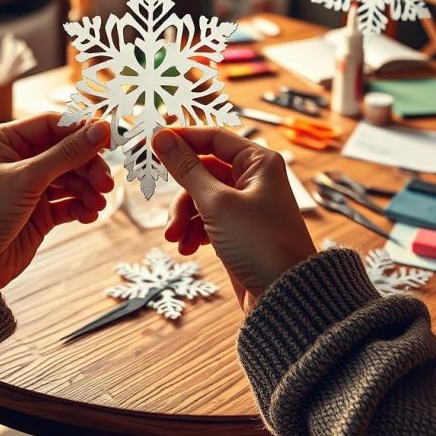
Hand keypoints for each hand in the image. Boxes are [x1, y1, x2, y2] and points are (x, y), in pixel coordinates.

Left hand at [0, 114, 112, 287]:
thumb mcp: (27, 178)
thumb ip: (66, 154)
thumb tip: (101, 128)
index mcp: (5, 140)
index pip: (52, 125)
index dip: (81, 130)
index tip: (109, 138)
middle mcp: (18, 159)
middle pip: (66, 152)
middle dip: (88, 166)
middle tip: (106, 182)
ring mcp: (30, 186)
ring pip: (71, 178)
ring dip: (88, 189)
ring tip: (97, 203)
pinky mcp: (39, 212)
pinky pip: (68, 202)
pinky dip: (81, 206)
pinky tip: (89, 214)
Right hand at [152, 128, 315, 310]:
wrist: (285, 298)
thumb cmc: (260, 244)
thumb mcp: (216, 203)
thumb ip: (186, 168)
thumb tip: (161, 137)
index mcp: (258, 161)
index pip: (212, 137)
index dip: (181, 139)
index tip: (150, 144)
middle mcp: (254, 178)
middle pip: (202, 170)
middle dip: (182, 195)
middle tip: (166, 216)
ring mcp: (247, 205)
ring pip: (201, 197)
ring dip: (184, 217)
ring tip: (176, 239)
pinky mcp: (240, 229)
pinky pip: (208, 219)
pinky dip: (194, 231)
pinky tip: (188, 248)